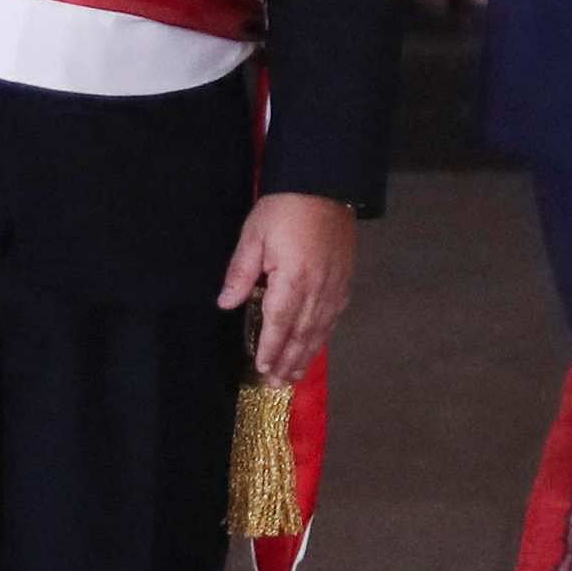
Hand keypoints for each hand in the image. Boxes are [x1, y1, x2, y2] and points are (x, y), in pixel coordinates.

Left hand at [220, 192, 359, 379]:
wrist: (326, 185)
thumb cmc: (284, 208)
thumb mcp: (253, 235)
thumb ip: (241, 272)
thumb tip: (226, 304)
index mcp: (293, 279)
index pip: (279, 323)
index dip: (271, 348)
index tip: (262, 368)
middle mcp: (318, 289)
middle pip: (302, 333)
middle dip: (288, 361)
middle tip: (277, 385)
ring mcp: (335, 286)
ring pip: (320, 329)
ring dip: (306, 354)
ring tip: (294, 375)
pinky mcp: (345, 280)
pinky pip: (334, 316)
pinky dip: (323, 335)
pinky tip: (317, 344)